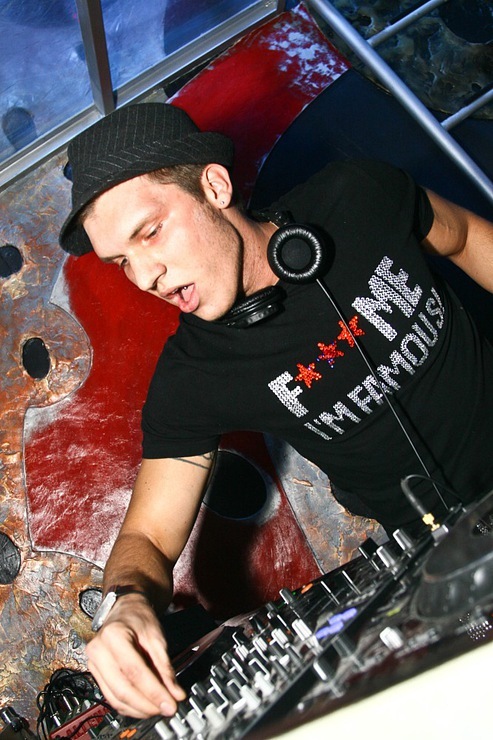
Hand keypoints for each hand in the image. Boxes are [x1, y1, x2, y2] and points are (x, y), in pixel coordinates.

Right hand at [85, 593, 185, 717]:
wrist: (125, 609)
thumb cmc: (139, 617)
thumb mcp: (157, 636)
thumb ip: (165, 666)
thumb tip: (175, 693)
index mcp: (113, 636)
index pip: (135, 671)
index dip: (154, 691)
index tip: (171, 703)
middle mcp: (98, 651)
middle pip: (122, 689)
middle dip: (146, 705)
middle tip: (167, 709)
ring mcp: (94, 664)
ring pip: (115, 698)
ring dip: (139, 709)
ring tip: (159, 709)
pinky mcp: (96, 673)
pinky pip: (112, 697)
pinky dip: (130, 706)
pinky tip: (145, 707)